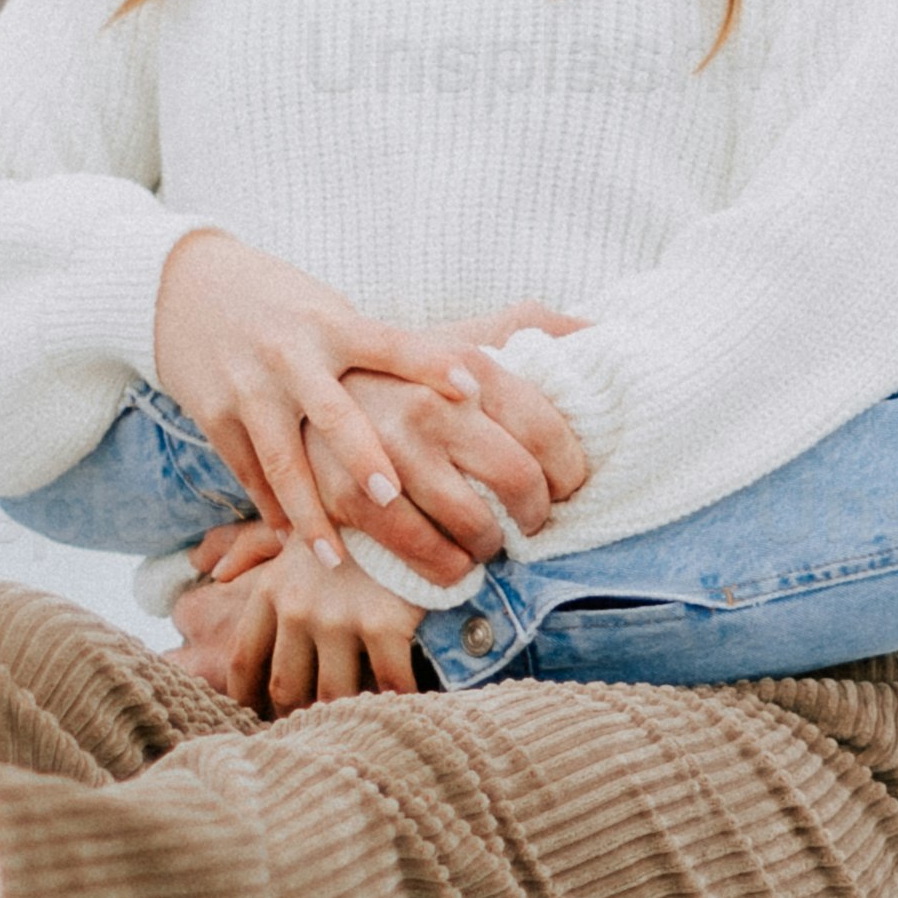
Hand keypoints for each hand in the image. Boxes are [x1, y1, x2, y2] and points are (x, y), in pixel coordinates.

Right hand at [150, 230, 441, 568]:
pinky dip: (270, 508)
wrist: (183, 288)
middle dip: (361, 456)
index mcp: (331, 325)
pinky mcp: (214, 413)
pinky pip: (246, 470)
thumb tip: (461, 390)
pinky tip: (292, 540)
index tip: (473, 387)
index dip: (430, 362)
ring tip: (333, 557)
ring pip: (281, 460)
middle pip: (332, 413)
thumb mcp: (329, 310)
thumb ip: (376, 351)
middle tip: (391, 496)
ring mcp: (249, 388)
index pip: (390, 343)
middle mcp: (290, 356)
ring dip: (307, 512)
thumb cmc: (282, 306)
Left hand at [169, 520, 425, 712]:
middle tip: (313, 730)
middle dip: (296, 715)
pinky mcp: (383, 623)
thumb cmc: (348, 508)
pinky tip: (403, 709)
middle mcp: (297, 610)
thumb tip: (206, 567)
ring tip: (356, 726)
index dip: (248, 698)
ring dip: (344, 715)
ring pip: (332, 694)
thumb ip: (246, 546)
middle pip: (286, 687)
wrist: (401, 486)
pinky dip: (395, 702)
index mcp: (271, 590)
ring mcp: (339, 619)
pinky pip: (388, 682)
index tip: (261, 715)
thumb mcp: (292, 520)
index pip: (245, 661)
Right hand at [310, 332, 593, 589]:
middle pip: (519, 483)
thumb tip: (605, 331)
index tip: (566, 489)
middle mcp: (430, 407)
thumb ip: (537, 327)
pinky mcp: (348, 495)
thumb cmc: (406, 370)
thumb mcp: (467, 335)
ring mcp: (388, 454)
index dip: (570, 474)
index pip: (548, 433)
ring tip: (487, 543)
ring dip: (490, 548)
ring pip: (474, 528)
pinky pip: (421, 554)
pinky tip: (450, 564)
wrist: (293, 372)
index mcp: (467, 366)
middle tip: (529, 523)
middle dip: (536, 516)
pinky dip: (445, 570)